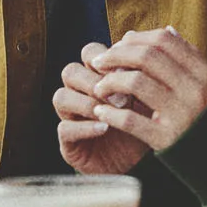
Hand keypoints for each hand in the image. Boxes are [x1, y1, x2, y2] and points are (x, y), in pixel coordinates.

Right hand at [55, 41, 151, 174]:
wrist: (140, 162)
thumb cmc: (143, 124)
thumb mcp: (146, 97)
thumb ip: (139, 74)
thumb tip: (138, 45)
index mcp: (96, 76)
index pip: (90, 53)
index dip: (105, 59)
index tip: (127, 71)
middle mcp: (79, 93)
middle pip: (70, 71)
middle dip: (94, 81)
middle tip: (120, 96)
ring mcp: (70, 116)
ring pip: (61, 97)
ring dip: (86, 102)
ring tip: (110, 112)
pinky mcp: (68, 141)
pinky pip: (64, 128)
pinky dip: (84, 127)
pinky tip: (104, 128)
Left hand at [88, 27, 206, 152]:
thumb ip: (187, 59)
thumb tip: (165, 30)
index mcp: (203, 73)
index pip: (164, 41)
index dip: (136, 39)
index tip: (118, 45)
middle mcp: (195, 90)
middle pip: (146, 57)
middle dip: (116, 56)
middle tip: (99, 62)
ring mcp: (182, 114)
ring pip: (135, 83)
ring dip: (110, 82)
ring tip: (98, 88)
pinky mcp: (168, 139)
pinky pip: (131, 120)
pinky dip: (111, 114)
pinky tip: (101, 113)